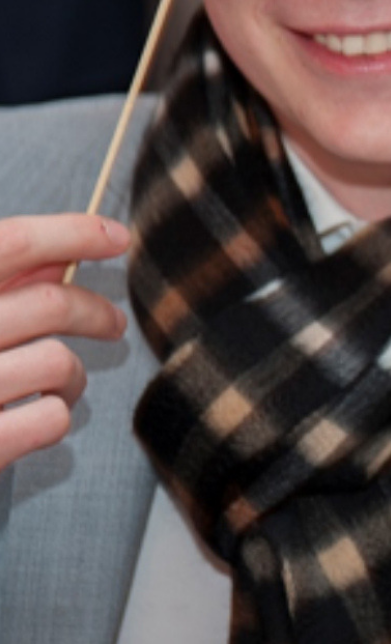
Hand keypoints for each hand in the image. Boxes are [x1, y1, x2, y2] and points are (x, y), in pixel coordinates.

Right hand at [0, 215, 129, 470]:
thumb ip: (1, 282)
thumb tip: (64, 254)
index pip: (12, 243)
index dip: (72, 232)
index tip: (117, 237)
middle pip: (49, 304)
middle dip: (95, 311)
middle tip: (113, 323)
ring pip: (58, 363)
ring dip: (73, 376)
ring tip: (59, 386)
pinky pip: (51, 419)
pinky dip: (55, 417)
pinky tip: (34, 419)